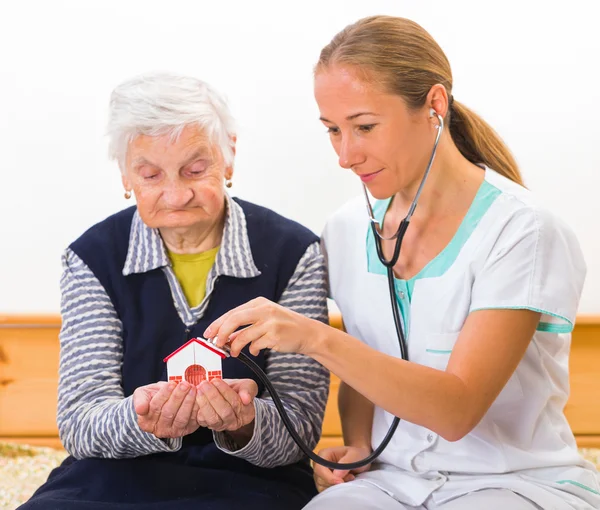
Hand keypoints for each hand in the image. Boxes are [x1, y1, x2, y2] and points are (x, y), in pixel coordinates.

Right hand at [133, 381, 199, 437]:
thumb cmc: (152, 397)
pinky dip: (196, 408)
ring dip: (188, 402)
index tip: (171, 383)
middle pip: (169, 413)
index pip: (155, 407)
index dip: (164, 395)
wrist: (163, 403)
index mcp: (146, 421)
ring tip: (192, 388)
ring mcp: (173, 431)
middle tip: (185, 384)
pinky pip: (193, 420)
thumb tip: (140, 409)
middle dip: (178, 397)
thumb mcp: (142, 395)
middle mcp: (159, 429)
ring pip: (181, 418)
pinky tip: (199, 397)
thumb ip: (139, 400)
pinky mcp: (187, 429)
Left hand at [195, 378, 257, 432]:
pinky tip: (196, 397)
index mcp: (246, 413)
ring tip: (199, 390)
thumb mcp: (247, 385)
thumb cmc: (238, 390)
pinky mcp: (209, 425)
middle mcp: (234, 422)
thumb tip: (246, 398)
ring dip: (204, 403)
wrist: (228, 394)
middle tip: (205, 384)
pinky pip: (202, 420)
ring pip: (213, 419)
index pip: (236, 403)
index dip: (225, 392)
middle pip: (224, 412)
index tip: (216, 380)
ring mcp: (221, 425)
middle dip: (213, 397)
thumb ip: (248, 389)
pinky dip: (198, 409)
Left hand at [203, 297, 323, 356]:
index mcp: (259, 303)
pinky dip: (252, 350)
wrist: (308, 333)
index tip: (208, 334)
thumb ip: (246, 326)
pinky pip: (255, 345)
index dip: (218, 324)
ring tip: (233, 352)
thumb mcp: (265, 320)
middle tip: (215, 344)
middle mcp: (264, 310)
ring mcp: (270, 322)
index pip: (233, 312)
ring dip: (235, 346)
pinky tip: (256, 351)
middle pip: (234, 319)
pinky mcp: (275, 335)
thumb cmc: (284, 327)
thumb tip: (225, 337)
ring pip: (243, 336)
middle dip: (221, 333)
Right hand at [313, 446, 371, 491]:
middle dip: (335, 482)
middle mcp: (319, 465)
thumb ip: (346, 462)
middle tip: (350, 477)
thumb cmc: (357, 455)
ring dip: (337, 486)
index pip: (320, 469)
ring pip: (323, 487)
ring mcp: (321, 475)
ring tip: (349, 478)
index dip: (329, 477)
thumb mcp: (354, 455)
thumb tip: (336, 475)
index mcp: (324, 454)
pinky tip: (345, 484)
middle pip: (320, 479)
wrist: (361, 461)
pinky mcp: (324, 484)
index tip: (341, 482)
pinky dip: (336, 491)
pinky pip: (326, 492)